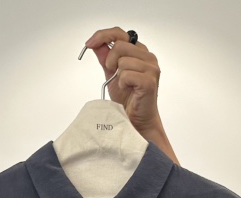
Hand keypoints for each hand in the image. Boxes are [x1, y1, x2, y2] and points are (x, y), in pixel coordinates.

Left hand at [84, 27, 178, 164]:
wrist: (135, 120)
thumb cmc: (128, 99)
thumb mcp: (111, 75)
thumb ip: (105, 57)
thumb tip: (96, 43)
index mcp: (140, 52)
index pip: (119, 33)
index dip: (102, 36)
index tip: (88, 44)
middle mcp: (148, 57)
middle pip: (119, 45)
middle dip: (110, 61)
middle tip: (113, 75)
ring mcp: (151, 68)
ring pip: (123, 60)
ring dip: (118, 76)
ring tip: (124, 86)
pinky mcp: (149, 81)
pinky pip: (126, 74)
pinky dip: (122, 83)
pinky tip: (128, 90)